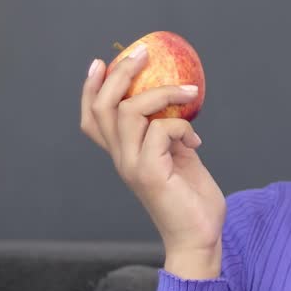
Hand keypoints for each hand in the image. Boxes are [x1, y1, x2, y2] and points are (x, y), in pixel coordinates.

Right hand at [80, 45, 226, 275]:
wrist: (200, 237)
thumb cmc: (192, 199)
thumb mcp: (179, 155)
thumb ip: (168, 132)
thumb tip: (176, 100)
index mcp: (124, 154)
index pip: (92, 118)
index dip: (91, 89)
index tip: (101, 62)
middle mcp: (121, 159)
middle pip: (103, 107)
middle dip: (120, 74)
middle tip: (142, 53)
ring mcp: (132, 166)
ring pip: (129, 112)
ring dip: (162, 93)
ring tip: (189, 92)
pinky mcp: (149, 173)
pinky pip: (160, 130)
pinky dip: (181, 126)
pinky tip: (196, 141)